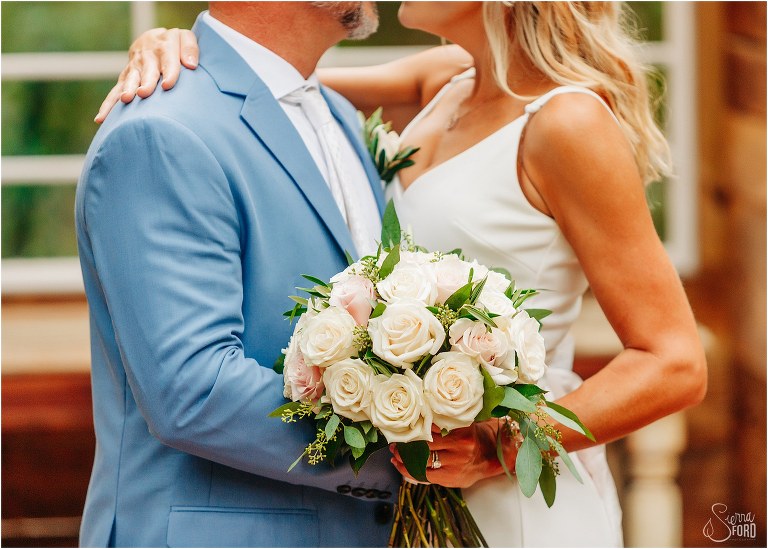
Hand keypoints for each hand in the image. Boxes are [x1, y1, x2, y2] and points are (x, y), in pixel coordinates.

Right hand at [94, 27, 198, 122]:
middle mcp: (147, 57)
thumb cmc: (175, 44)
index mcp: (163, 46)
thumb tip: (191, 64)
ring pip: (130, 79)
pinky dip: (108, 104)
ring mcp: (134, 68)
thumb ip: (190, 48)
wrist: (154, 39)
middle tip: (143, 93)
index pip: (168, 59)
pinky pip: (115, 91)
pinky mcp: (125, 77)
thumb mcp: (184, 38)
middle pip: (147, 70)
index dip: (168, 72)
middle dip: (145, 82)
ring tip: (126, 100)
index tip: (167, 85)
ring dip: (127, 89)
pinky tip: (102, 118)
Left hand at [389, 420, 517, 487]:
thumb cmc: (472, 438)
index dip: (415, 428)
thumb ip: (446, 422)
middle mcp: (460, 448)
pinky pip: (425, 475)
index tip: (403, 427)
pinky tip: (399, 465)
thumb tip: (420, 415)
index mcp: (462, 431)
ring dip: (404, 458)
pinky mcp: (450, 478)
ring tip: (394, 453)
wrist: (489, 457)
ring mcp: (455, 464)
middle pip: (425, 445)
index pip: (433, 428)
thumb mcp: (464, 425)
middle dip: (407, 444)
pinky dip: (409, 471)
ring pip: (423, 461)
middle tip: (394, 441)